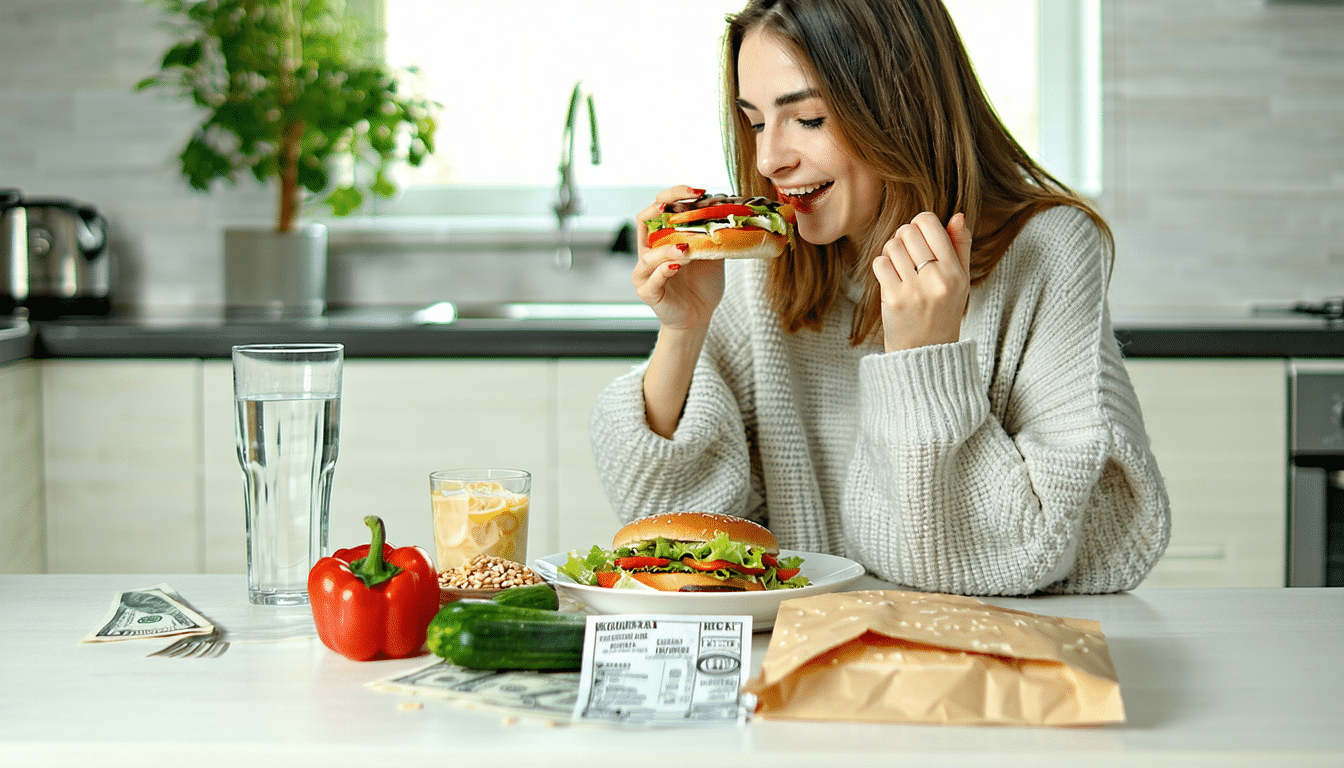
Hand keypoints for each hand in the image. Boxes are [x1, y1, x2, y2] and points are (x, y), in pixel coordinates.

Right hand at [631, 185, 724, 330]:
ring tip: (686, 247)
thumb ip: (713, 235)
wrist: (699, 316)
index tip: (699, 191)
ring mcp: (645, 272)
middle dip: (663, 205)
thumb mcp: (711, 254)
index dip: (674, 195)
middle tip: (688, 202)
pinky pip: (653, 278)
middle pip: (644, 219)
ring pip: (648, 254)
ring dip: (668, 248)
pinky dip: (664, 270)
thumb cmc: (702, 284)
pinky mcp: (648, 292)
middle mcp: (648, 251)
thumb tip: (729, 211)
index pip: (658, 208)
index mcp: (662, 238)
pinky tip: (678, 265)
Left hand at [871, 211, 972, 351]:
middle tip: (907, 256)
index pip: (930, 223)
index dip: (919, 225)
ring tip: (899, 268)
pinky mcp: (894, 299)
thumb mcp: (961, 280)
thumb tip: (957, 215)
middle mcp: (937, 279)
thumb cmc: (943, 311)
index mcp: (955, 271)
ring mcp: (915, 290)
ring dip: (891, 253)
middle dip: (903, 238)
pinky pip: (879, 263)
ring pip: (891, 246)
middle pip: (908, 231)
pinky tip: (890, 279)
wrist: (926, 352)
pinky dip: (881, 267)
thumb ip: (960, 246)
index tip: (919, 239)